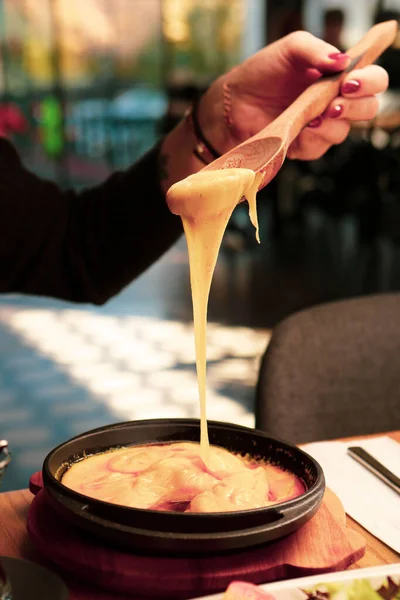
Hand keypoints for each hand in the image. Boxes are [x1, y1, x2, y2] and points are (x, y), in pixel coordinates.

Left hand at [200, 31, 388, 160]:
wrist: (233, 103)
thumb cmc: (262, 73)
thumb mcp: (290, 49)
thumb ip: (315, 50)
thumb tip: (342, 61)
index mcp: (338, 76)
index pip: (372, 79)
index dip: (369, 81)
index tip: (350, 81)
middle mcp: (334, 101)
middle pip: (368, 109)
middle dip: (357, 106)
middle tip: (335, 103)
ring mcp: (321, 126)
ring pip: (344, 131)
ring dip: (332, 124)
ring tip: (315, 116)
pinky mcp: (305, 146)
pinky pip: (319, 148)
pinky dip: (313, 138)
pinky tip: (302, 128)